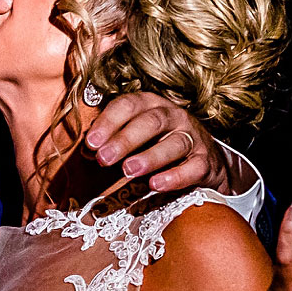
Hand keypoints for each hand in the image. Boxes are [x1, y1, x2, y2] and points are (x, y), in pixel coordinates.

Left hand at [82, 93, 231, 194]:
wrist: (205, 163)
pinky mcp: (205, 162)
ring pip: (174, 143)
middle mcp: (174, 117)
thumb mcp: (137, 138)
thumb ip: (112, 140)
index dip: (109, 122)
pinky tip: (155, 185)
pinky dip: (175, 177)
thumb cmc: (160, 146)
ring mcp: (193, 138)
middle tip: (104, 158)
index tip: (91, 143)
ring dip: (150, 156)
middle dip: (125, 139)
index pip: (129, 105)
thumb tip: (87, 150)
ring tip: (129, 170)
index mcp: (152, 105)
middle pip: (151, 122)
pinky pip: (192, 168)